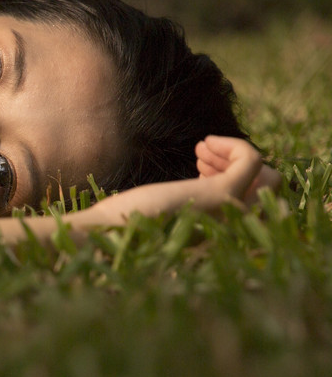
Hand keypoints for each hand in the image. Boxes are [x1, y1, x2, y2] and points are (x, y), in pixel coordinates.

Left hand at [83, 135, 276, 223]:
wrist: (108, 233)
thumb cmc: (125, 224)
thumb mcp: (164, 212)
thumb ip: (188, 202)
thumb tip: (200, 180)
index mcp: (220, 232)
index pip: (254, 202)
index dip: (230, 175)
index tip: (199, 163)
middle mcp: (231, 226)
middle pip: (268, 190)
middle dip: (238, 165)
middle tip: (200, 156)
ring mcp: (229, 212)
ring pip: (268, 176)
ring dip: (234, 154)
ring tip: (200, 150)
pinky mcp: (220, 195)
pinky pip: (252, 161)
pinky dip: (234, 145)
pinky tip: (204, 144)